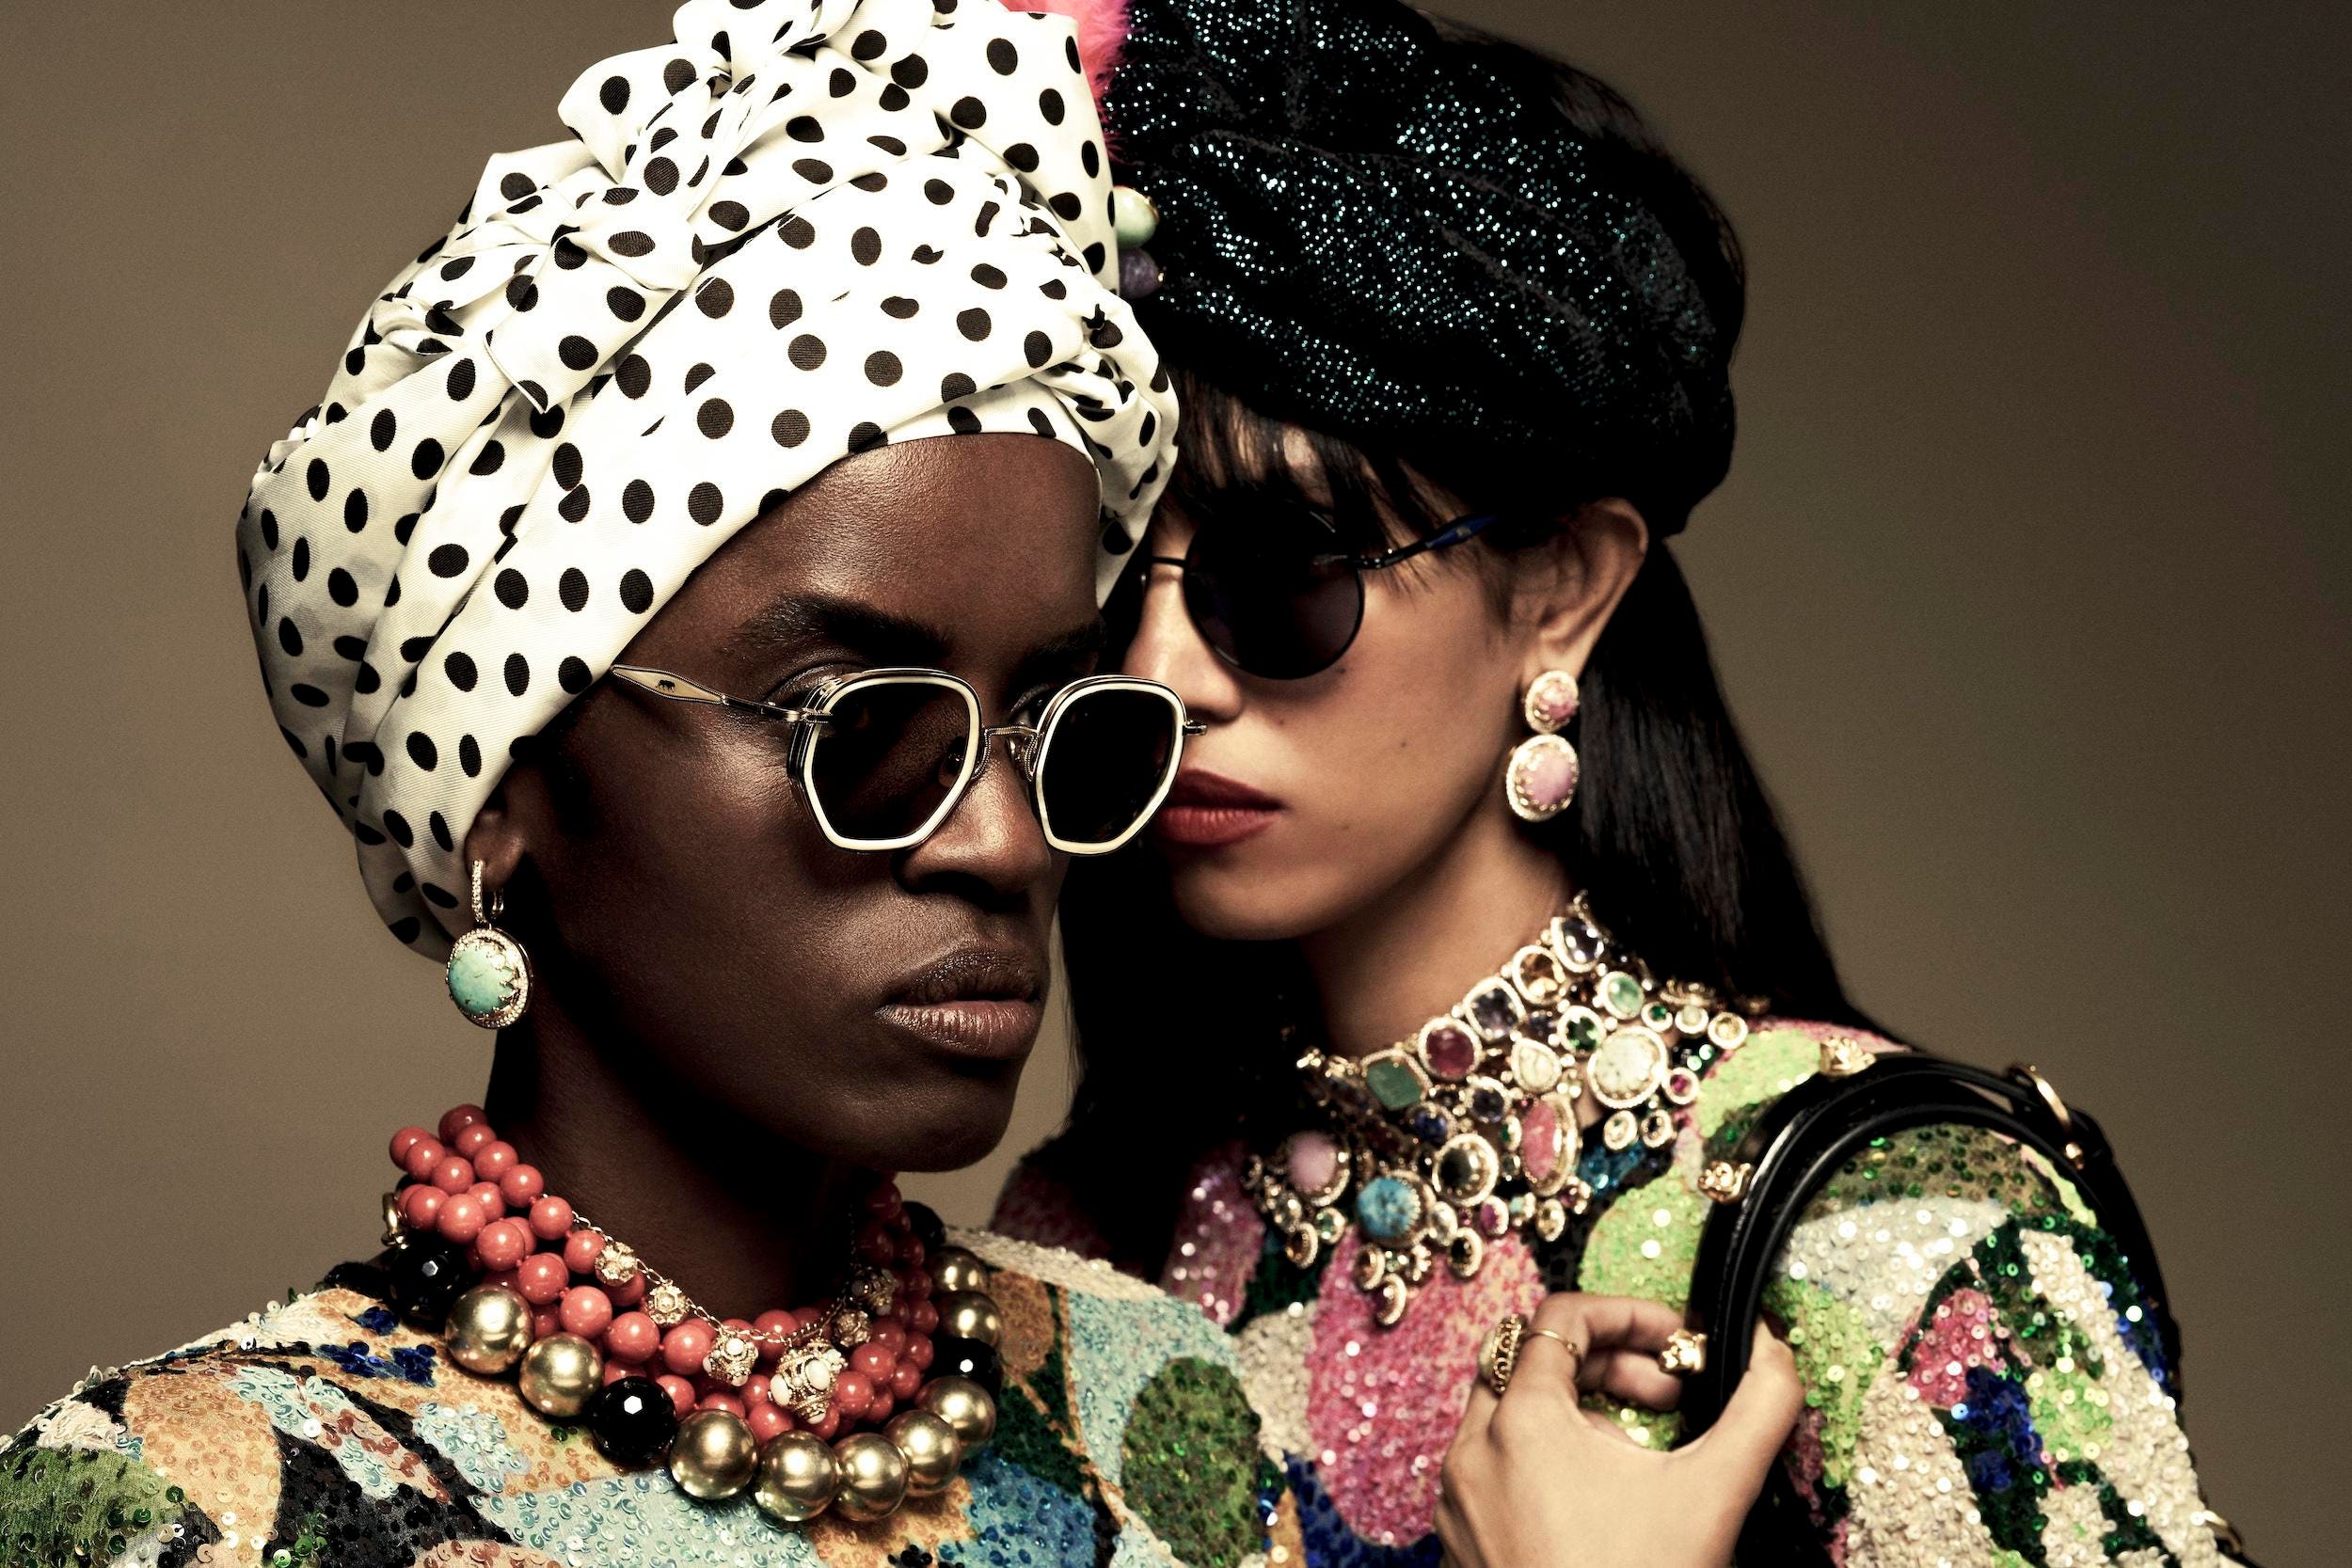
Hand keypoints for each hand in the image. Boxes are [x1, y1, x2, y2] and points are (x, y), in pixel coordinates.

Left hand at [1434, 1294, 1801, 1567]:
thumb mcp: (1715, 1490)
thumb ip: (1759, 1404)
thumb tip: (1772, 1343)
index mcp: (1521, 1419)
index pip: (1561, 1315)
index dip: (1629, 1314)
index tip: (1680, 1342)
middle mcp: (1472, 1449)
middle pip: (1529, 1357)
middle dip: (1608, 1363)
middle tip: (1670, 1397)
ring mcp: (1457, 1498)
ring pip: (1508, 1413)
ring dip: (1577, 1413)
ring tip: (1640, 1455)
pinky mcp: (1458, 1540)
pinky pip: (1493, 1469)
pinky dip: (1544, 1460)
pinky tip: (1600, 1505)